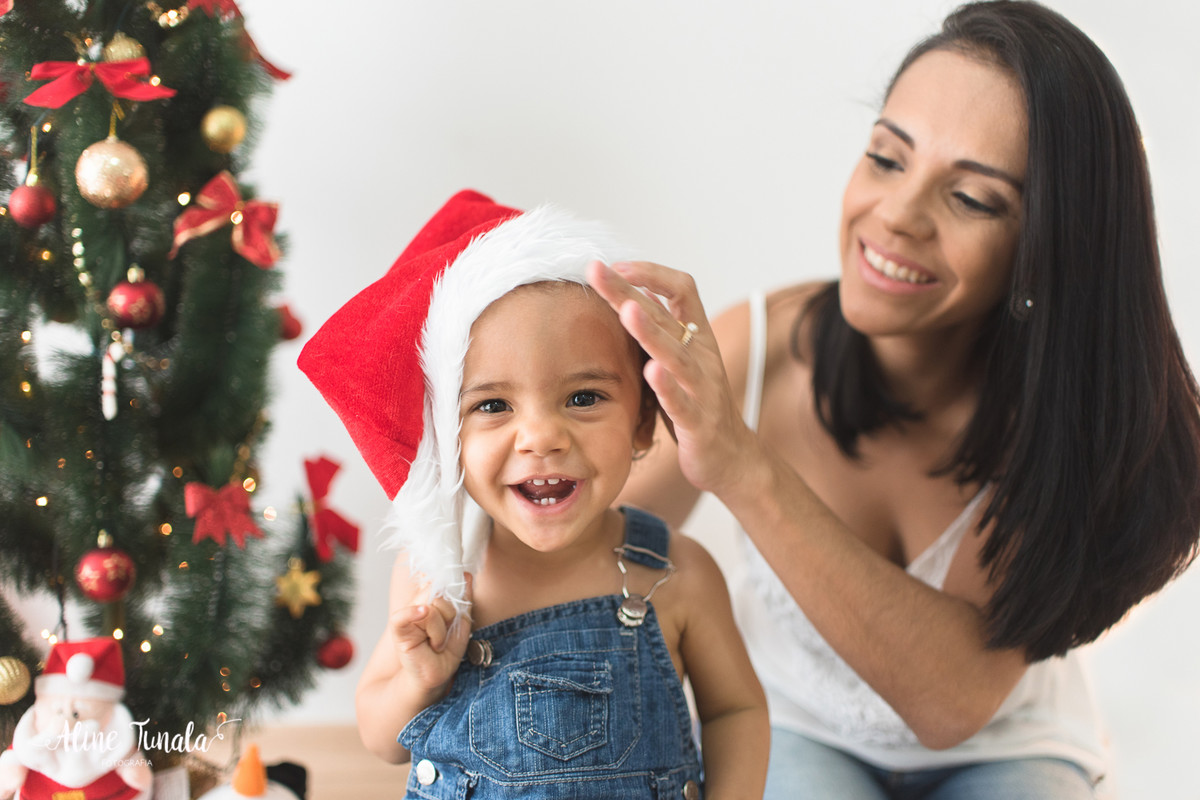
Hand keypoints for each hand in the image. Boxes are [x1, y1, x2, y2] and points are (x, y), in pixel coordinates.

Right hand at [390, 585, 471, 698]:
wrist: (436, 675)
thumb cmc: (447, 650)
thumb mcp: (461, 621)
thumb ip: (462, 598)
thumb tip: (466, 574)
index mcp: (432, 599)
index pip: (442, 581)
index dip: (452, 593)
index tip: (455, 614)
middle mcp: (418, 603)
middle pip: (439, 593)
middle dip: (450, 615)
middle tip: (445, 633)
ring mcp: (407, 615)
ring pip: (430, 607)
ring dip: (440, 630)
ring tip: (437, 643)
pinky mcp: (398, 630)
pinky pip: (402, 616)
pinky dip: (411, 613)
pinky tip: (421, 613)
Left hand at [587, 260, 759, 494]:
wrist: (732, 457)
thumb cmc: (699, 406)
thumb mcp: (681, 362)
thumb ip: (663, 329)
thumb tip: (640, 292)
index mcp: (698, 339)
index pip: (681, 290)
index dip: (650, 273)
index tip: (615, 264)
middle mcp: (703, 357)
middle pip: (666, 315)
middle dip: (629, 291)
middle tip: (597, 270)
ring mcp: (703, 389)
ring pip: (677, 355)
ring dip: (651, 332)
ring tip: (627, 311)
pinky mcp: (699, 422)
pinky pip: (682, 402)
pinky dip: (667, 387)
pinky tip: (651, 372)